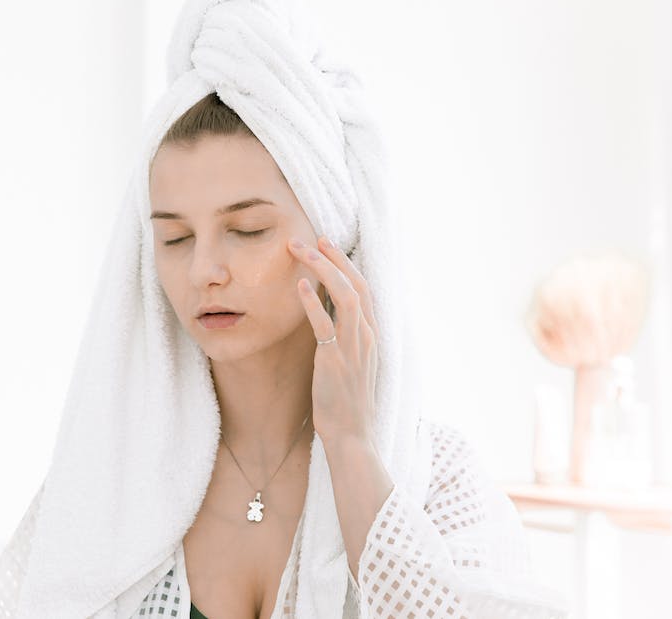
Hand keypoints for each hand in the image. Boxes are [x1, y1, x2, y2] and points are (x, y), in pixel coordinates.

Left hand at [288, 234, 378, 445]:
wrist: (352, 434)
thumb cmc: (347, 401)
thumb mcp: (352, 363)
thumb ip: (345, 337)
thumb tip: (327, 316)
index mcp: (371, 335)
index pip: (363, 288)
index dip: (346, 263)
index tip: (327, 244)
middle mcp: (366, 336)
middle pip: (356, 284)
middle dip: (334, 256)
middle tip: (313, 236)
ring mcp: (353, 347)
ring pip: (345, 296)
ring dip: (323, 269)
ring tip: (301, 251)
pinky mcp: (334, 360)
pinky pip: (325, 324)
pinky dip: (312, 302)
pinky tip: (300, 285)